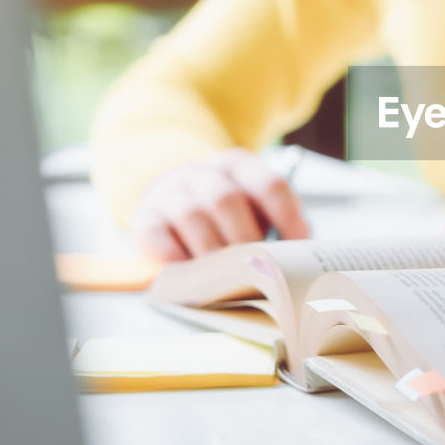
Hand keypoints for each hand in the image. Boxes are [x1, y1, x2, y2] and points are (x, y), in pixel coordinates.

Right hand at [132, 148, 309, 259]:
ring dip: (210, 251)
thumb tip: (298, 259)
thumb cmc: (224, 211)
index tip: (297, 247)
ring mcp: (171, 192)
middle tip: (256, 268)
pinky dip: (174, 256)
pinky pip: (156, 234)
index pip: (270, 185)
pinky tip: (189, 274)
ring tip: (225, 279)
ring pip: (191, 215)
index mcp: (240, 166)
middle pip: (227, 200)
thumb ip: (276, 223)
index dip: (287, 218)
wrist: (171, 195)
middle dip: (244, 239)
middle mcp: (204, 173)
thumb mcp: (252, 205)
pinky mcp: (146, 217)